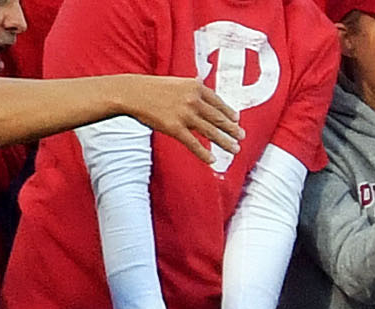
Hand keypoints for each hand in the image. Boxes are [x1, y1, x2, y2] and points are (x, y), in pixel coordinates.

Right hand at [120, 72, 243, 159]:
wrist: (132, 93)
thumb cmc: (152, 88)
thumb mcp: (175, 81)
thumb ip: (190, 85)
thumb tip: (202, 83)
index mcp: (195, 86)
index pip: (217, 102)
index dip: (228, 112)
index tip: (237, 119)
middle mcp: (193, 100)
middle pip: (218, 118)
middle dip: (232, 129)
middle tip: (242, 136)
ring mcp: (185, 114)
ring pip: (211, 132)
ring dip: (225, 142)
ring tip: (235, 150)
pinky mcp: (174, 128)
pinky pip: (194, 144)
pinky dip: (204, 154)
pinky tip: (212, 161)